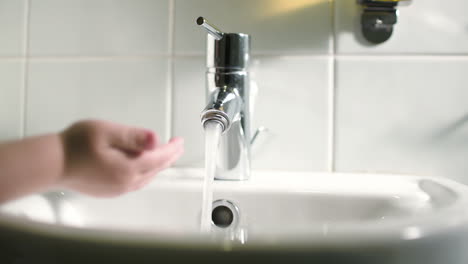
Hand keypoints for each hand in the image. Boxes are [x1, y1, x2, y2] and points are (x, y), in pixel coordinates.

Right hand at [59, 120, 183, 196]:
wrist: (52, 164)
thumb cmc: (75, 145)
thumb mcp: (106, 132)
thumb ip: (133, 136)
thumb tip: (155, 139)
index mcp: (128, 168)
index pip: (159, 158)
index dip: (172, 148)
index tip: (180, 140)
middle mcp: (126, 183)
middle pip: (156, 169)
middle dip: (168, 156)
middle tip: (176, 146)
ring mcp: (117, 189)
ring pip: (147, 177)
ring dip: (157, 165)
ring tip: (164, 155)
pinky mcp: (109, 191)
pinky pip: (135, 182)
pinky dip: (145, 173)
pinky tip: (143, 167)